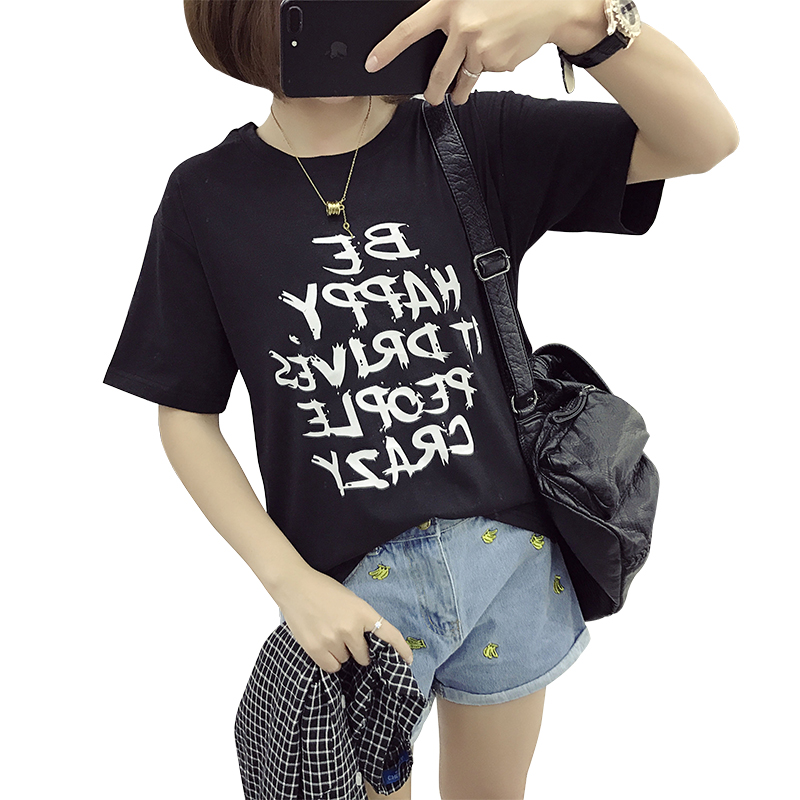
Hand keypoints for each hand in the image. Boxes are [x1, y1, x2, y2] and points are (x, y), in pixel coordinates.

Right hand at [277, 567, 415, 673]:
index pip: (389, 634)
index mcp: (362, 612)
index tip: (408, 660)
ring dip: (341, 653)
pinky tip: (322, 644)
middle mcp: (350, 628)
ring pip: (345, 661)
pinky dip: (329, 660)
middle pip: (364, 656)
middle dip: (358, 650)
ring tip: (328, 634)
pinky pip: (331, 666)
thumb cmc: (323, 590)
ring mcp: (332, 639)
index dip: (401, 649)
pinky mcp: (315, 649)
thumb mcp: (350, 600)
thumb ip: (361, 620)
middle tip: (344, 635)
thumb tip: (369, 644)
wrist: (294, 585)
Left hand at [364, 0, 572, 105]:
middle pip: (438, 70)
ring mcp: (480, 48)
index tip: (372, 63)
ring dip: (459, 90)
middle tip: (430, 99)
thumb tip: (437, 36)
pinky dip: (490, 68)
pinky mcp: (497, 63)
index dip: (388, 48)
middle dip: (432, 91)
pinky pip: (486, 73)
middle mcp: (462, 27)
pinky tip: (502, 50)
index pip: (409, 31)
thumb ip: (452, 13)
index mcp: (450, 5)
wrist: (551, 5)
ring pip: (463, 78)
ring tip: (458, 94)